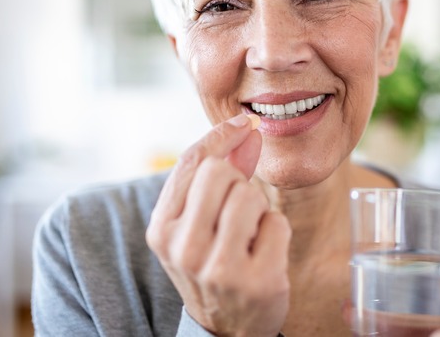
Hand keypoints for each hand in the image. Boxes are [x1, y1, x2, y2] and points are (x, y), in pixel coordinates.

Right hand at [146, 114, 291, 336]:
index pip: (191, 162)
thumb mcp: (196, 224)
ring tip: (248, 236)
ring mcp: (220, 269)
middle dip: (237, 181)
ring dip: (258, 209)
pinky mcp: (257, 281)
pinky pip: (277, 223)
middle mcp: (184, 249)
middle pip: (220, 172)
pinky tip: (263, 253)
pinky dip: (276, 231)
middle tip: (238, 209)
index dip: (220, 135)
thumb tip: (246, 129)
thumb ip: (215, 176)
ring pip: (250, 195)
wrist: (228, 329)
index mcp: (162, 229)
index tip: (242, 124)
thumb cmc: (212, 264)